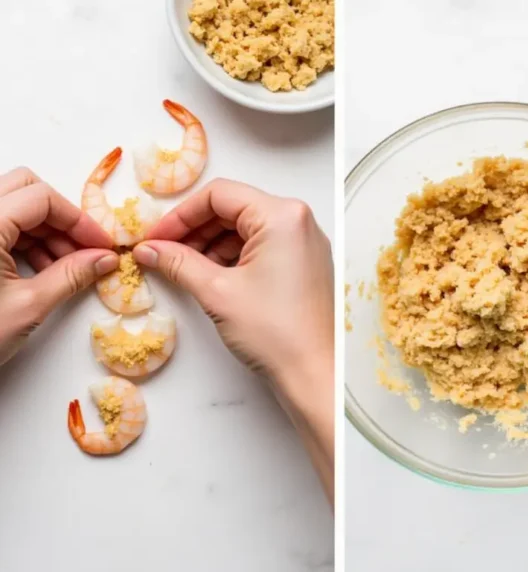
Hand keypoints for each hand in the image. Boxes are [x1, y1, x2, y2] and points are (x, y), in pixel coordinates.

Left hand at [0, 167, 116, 366]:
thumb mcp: (29, 306)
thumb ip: (71, 275)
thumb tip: (104, 259)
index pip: (42, 197)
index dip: (79, 219)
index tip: (101, 245)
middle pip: (24, 188)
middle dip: (60, 216)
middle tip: (82, 248)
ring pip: (11, 205)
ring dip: (43, 229)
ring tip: (64, 266)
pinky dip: (22, 239)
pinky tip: (39, 268)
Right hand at [132, 178, 333, 503]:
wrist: (313, 372)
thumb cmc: (277, 333)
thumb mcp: (216, 291)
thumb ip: (178, 262)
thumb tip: (151, 249)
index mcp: (283, 216)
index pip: (219, 194)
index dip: (180, 215)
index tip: (156, 237)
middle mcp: (299, 222)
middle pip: (233, 208)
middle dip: (194, 229)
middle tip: (163, 252)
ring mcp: (305, 243)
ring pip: (246, 228)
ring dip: (211, 244)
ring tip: (183, 268)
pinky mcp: (304, 263)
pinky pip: (261, 246)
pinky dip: (233, 256)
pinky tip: (210, 276)